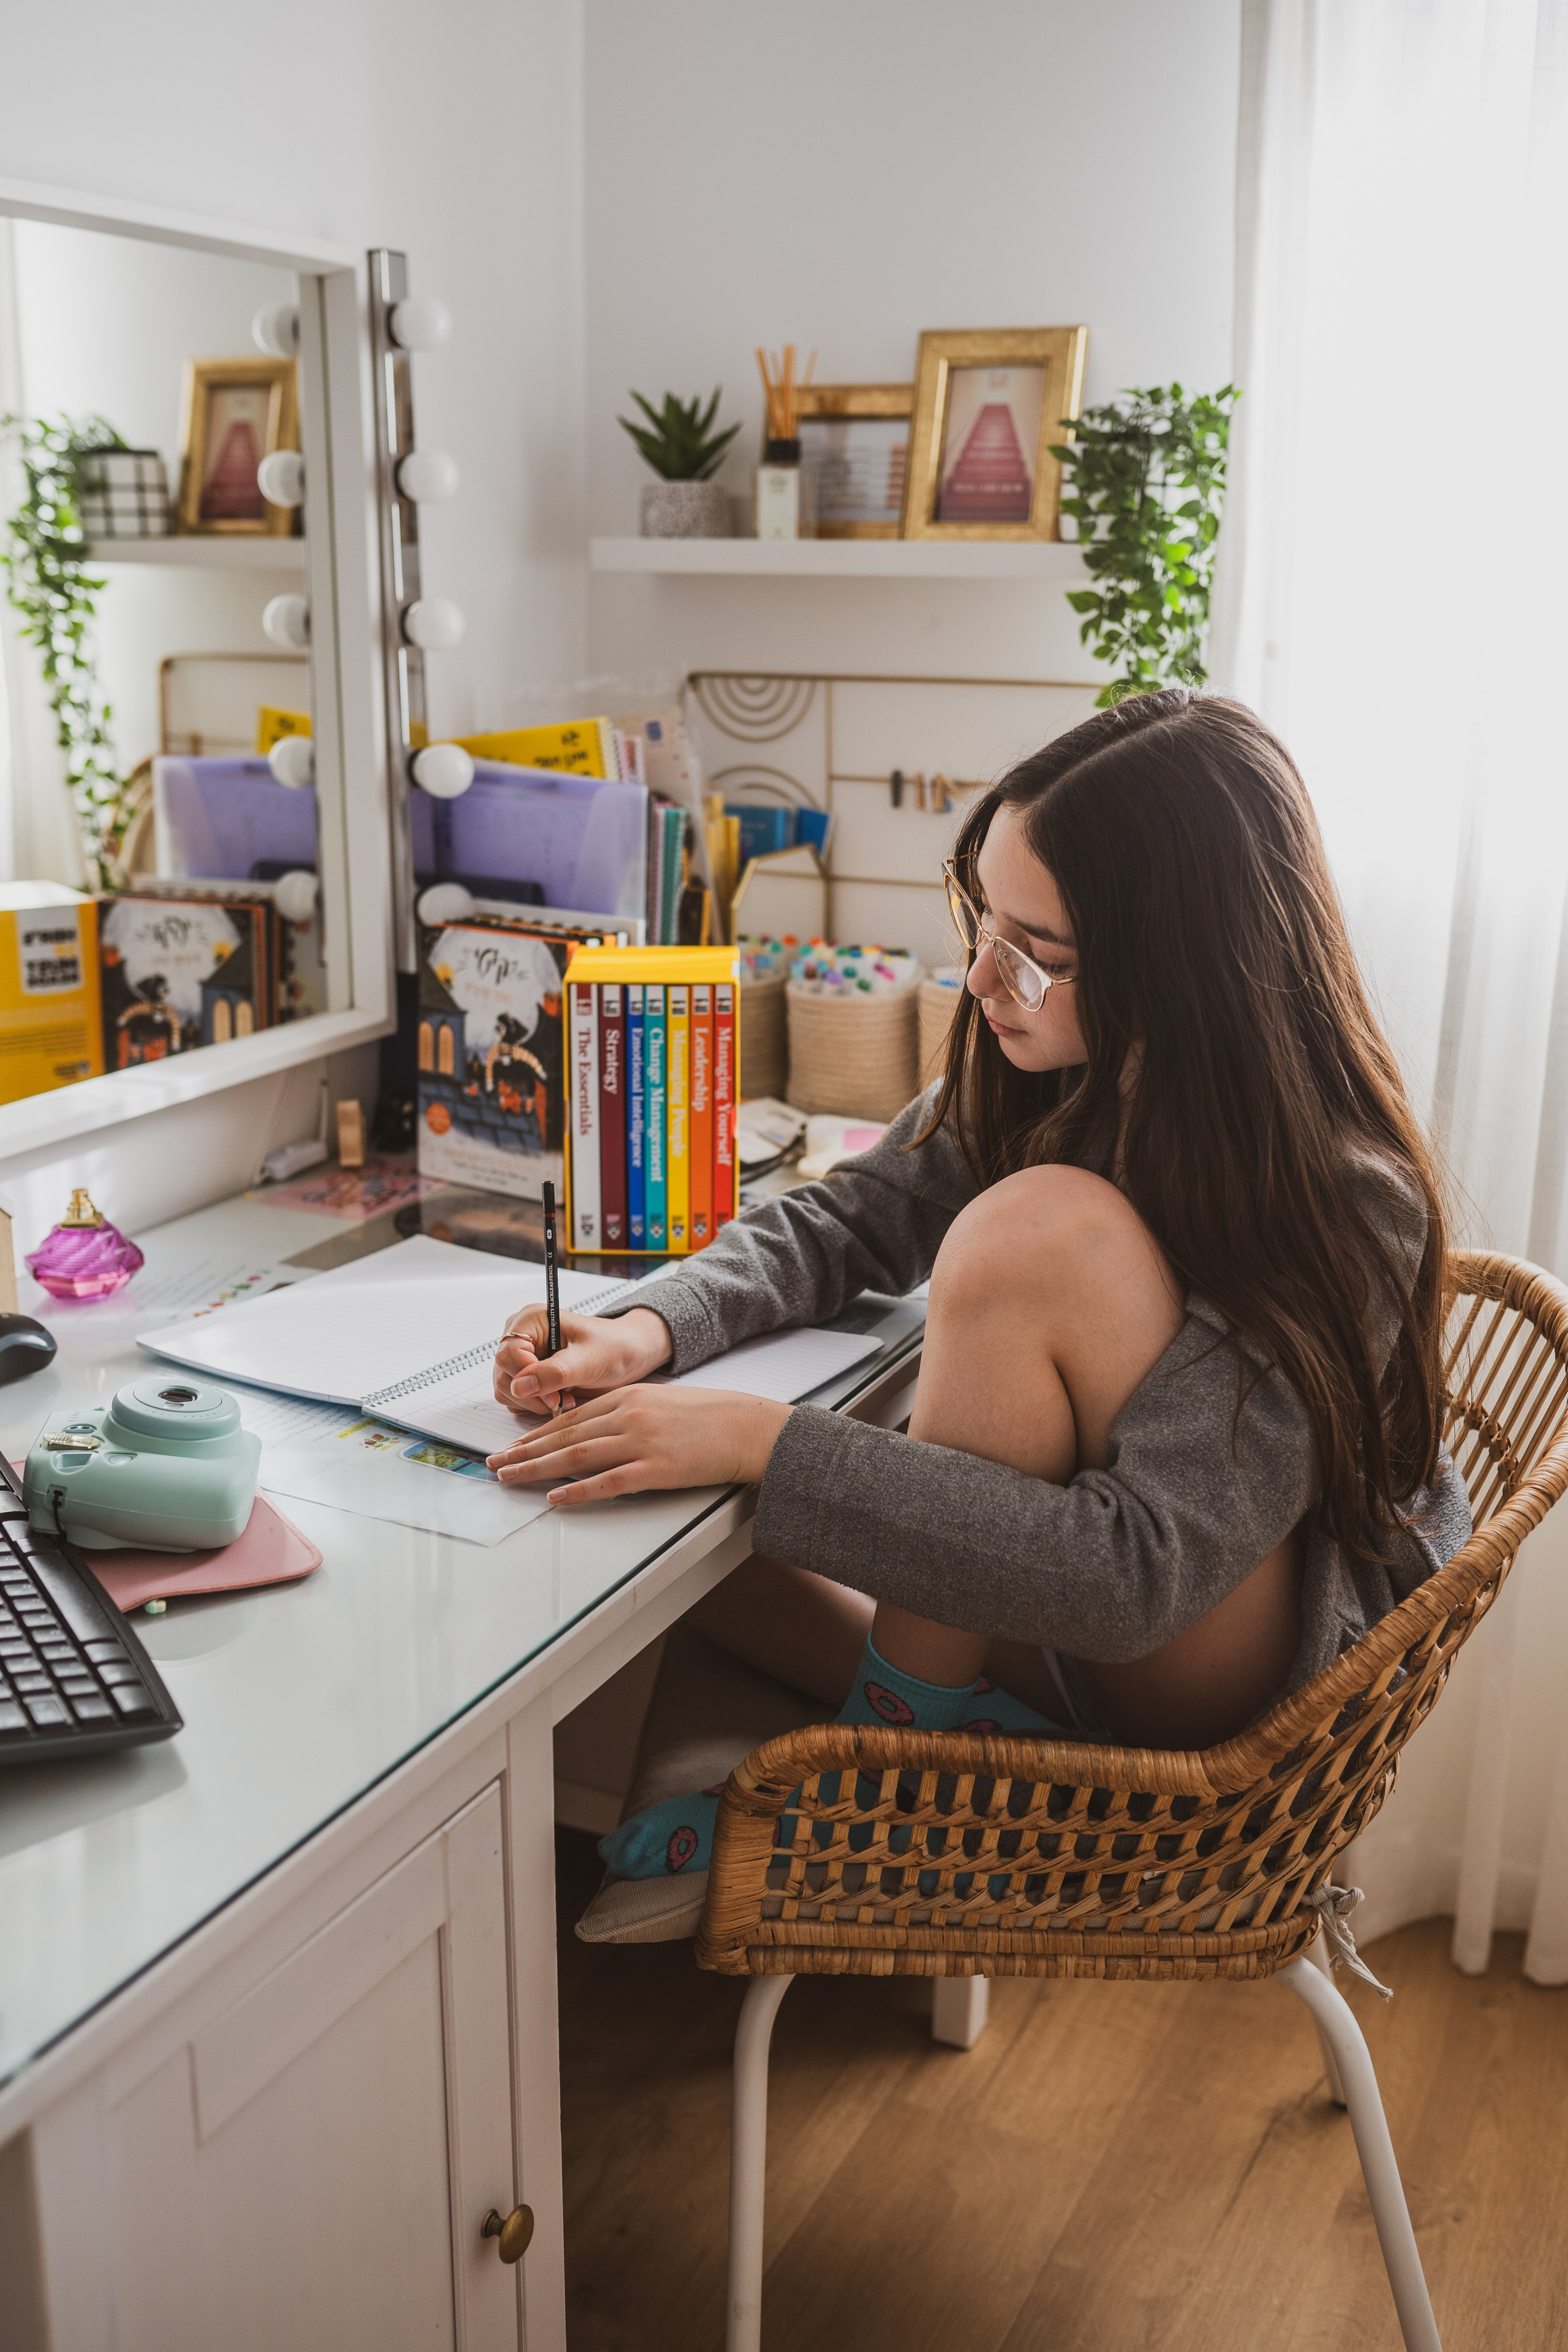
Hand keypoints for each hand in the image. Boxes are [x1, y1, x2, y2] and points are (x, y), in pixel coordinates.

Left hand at [485, 1381, 791, 1506]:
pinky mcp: (657, 1468)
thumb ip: (627, 1415)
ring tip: (510, 1478)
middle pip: (564, 1436)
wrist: (748, 1427)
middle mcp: (628, 1415)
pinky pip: (609, 1482)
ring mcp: (641, 1442)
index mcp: (628, 1397)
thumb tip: (595, 1436)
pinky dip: (579, 1491)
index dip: (536, 1434)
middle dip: (525, 1451)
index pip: (570, 1418)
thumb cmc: (710, 1417)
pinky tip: (556, 1497)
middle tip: (495, 1464)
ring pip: (577, 1457)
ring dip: (538, 1469)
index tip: (512, 1445)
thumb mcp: (661, 1403)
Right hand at [492, 1306, 671, 1419]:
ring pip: (507, 1390)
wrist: (629, 1355)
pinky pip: (516, 1399)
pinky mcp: (528, 1377)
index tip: (553, 1394)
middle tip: (561, 1400)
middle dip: (531, 1395)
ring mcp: (522, 1358)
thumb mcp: (589, 1360)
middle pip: (503, 1375)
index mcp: (531, 1320)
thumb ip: (554, 1372)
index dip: (526, 1378)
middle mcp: (522, 1337)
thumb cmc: (614, 1348)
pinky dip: (535, 1406)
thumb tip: (519, 1386)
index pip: (507, 1354)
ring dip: (533, 1403)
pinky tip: (560, 1400)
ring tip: (565, 1398)